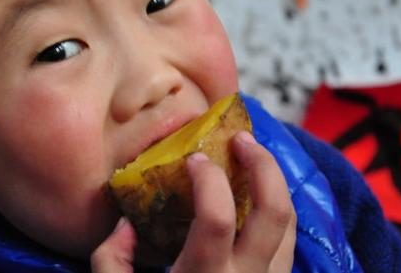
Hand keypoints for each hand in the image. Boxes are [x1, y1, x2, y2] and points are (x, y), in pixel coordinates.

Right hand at [91, 131, 295, 271]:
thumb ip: (110, 264)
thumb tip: (125, 226)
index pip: (216, 217)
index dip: (207, 179)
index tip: (193, 159)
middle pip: (273, 212)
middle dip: (264, 166)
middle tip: (243, 140)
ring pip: (290, 225)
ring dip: (276, 183)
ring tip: (254, 158)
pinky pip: (288, 244)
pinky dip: (277, 211)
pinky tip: (257, 198)